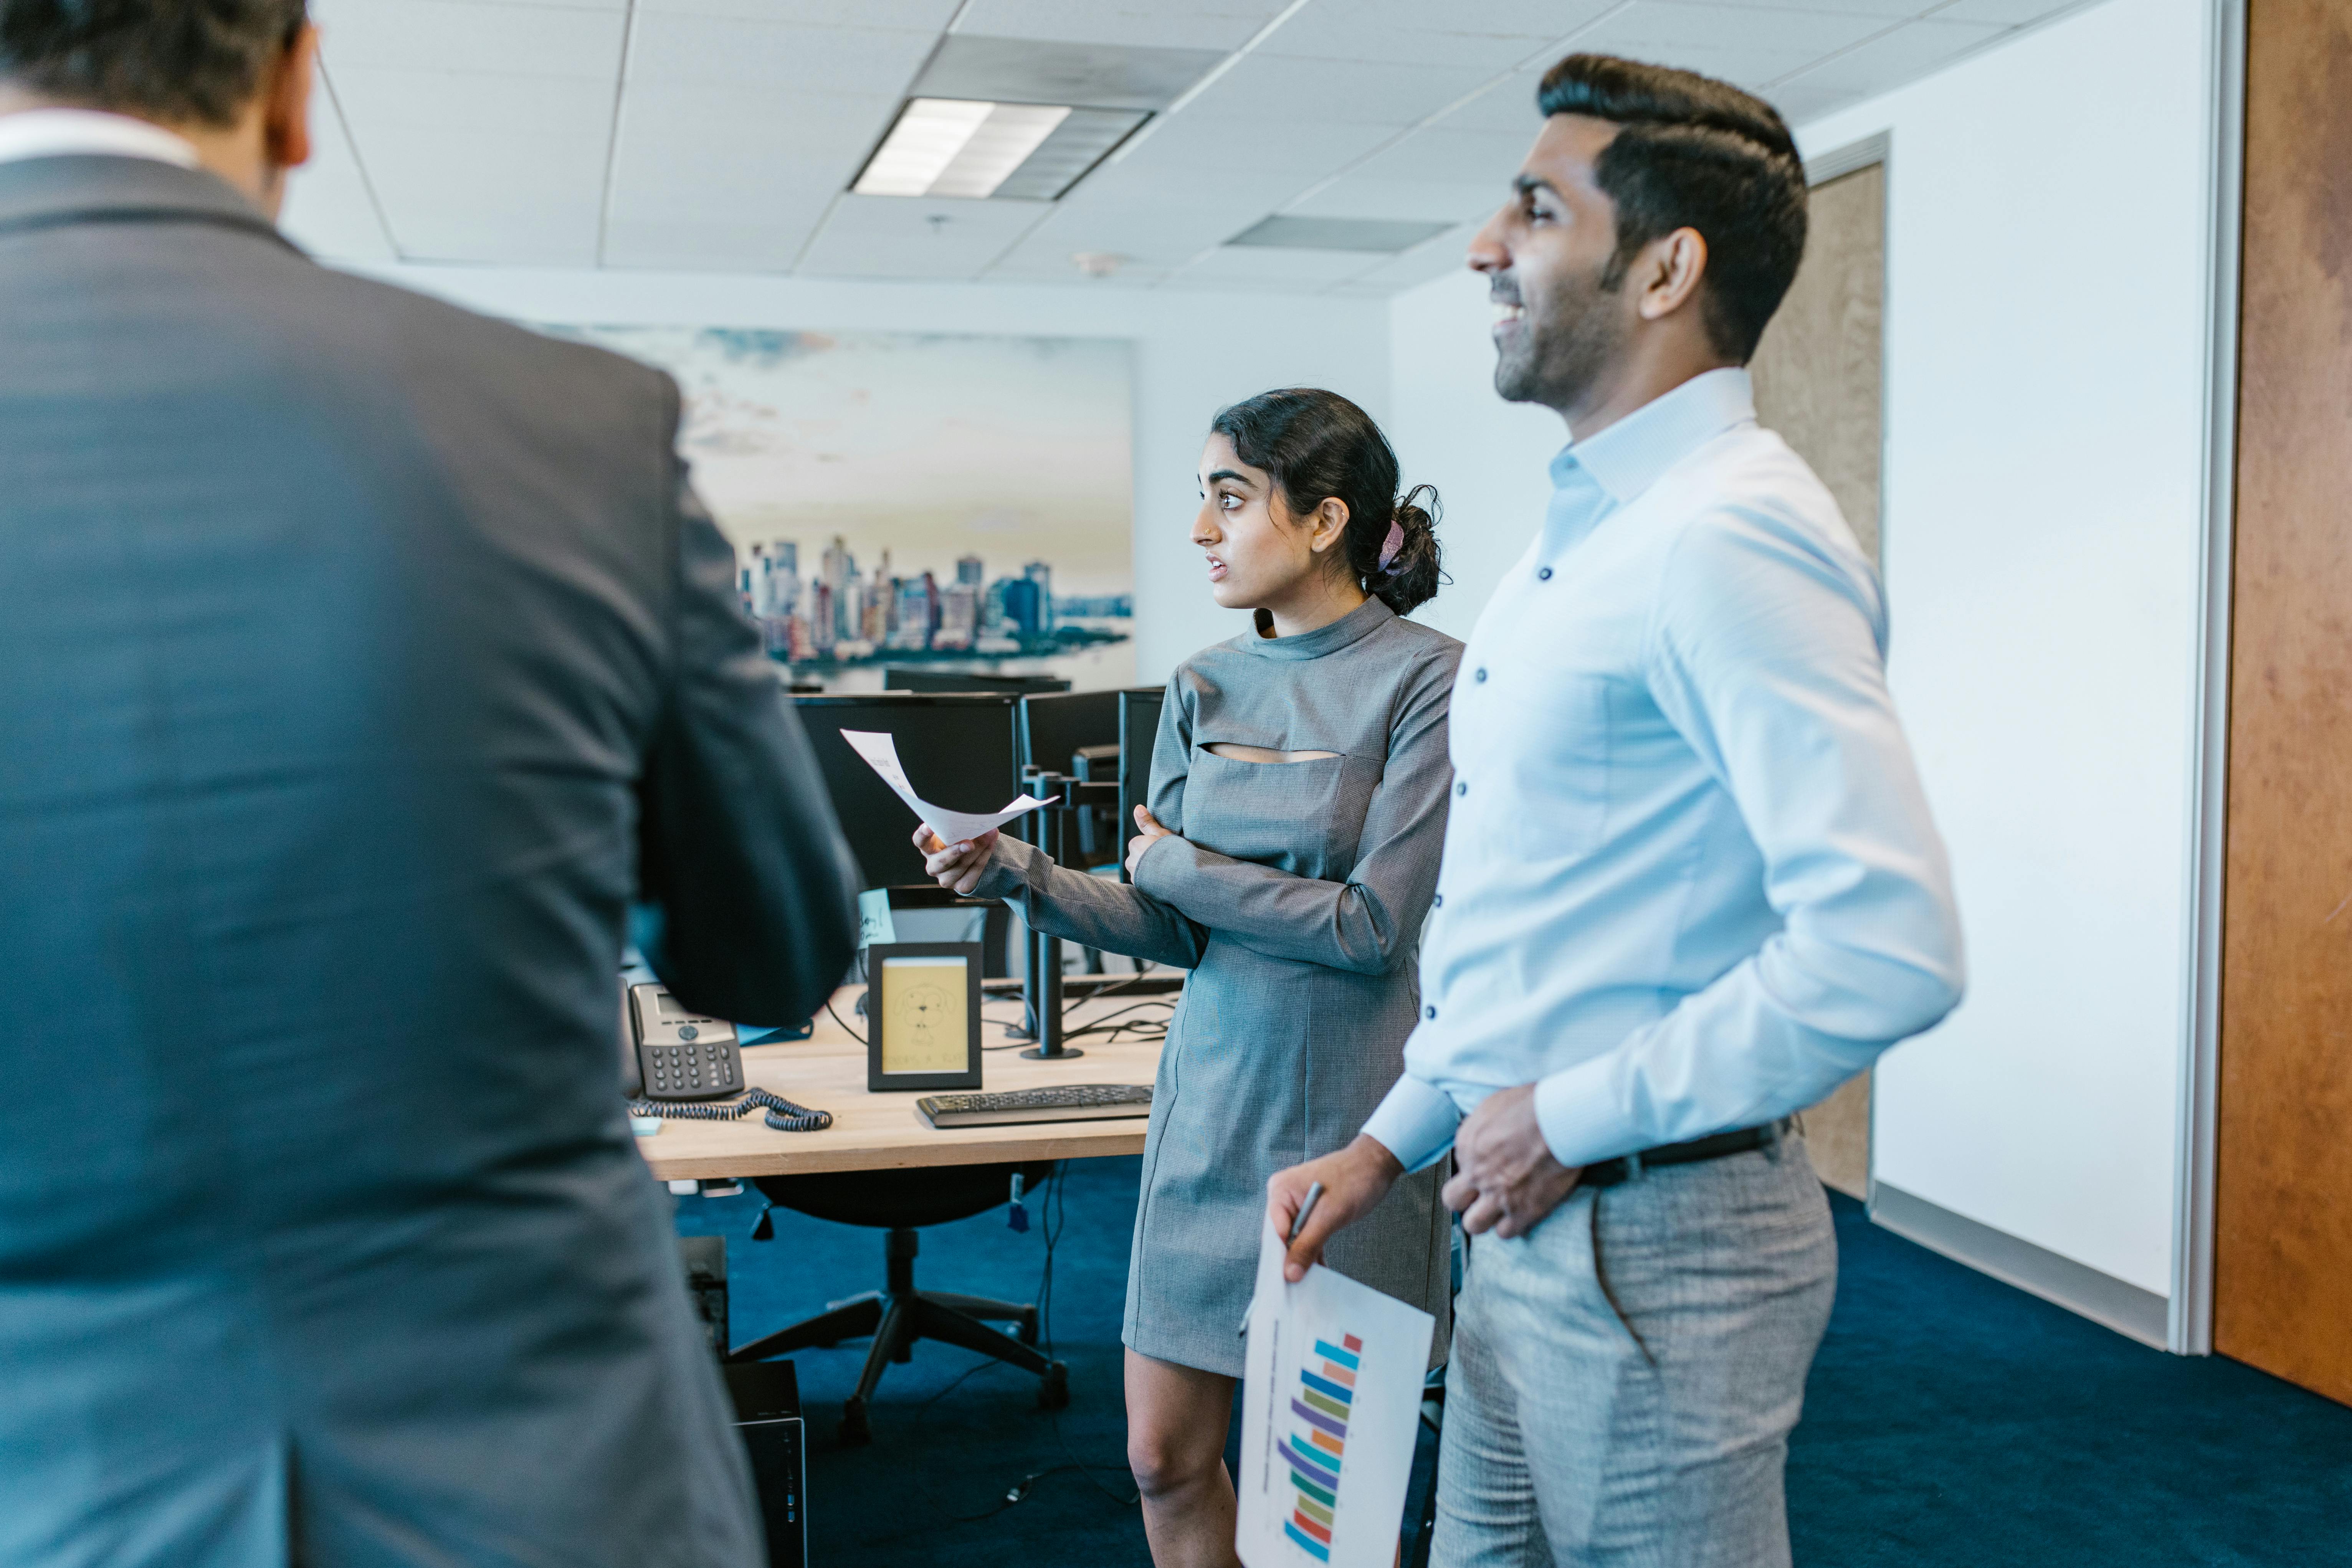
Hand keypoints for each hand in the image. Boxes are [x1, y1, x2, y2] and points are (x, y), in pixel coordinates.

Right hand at [913, 824, 997, 895]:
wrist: (974, 858)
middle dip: (955, 851)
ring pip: (961, 866)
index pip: (919, 841)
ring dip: (977, 850)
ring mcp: (946, 878)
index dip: (923, 834)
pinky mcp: (961, 886)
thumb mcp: (956, 832)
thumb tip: (973, 819)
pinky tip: (990, 844)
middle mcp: (933, 865)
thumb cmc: (961, 840)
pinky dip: (985, 855)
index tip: (929, 826)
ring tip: (989, 835)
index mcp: (928, 848)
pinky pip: (974, 871)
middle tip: (968, 843)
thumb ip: (959, 826)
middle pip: (941, 861)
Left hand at [1125, 805, 1173, 876]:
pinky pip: (1144, 882)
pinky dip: (1151, 881)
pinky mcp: (1140, 887)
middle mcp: (1130, 861)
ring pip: (1141, 870)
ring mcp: (1134, 875)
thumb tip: (1137, 807)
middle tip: (1165, 860)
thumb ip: (1147, 821)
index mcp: (1134, 845)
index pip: (1140, 843)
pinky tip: (1163, 880)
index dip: (1153, 846)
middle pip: (1139, 857)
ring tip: (1165, 871)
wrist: (1179, 875)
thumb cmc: (1171, 851)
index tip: (1164, 849)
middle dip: (1149, 859)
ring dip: (1149, 871)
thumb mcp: (1160, 833)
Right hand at [1266, 1135, 1405, 1282]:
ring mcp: (1296, 1205)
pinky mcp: (1310, 1212)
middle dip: (1290, 1261)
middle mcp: (1283, 1197)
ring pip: (1294, 1240)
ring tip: (1309, 1286)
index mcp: (1280, 1190)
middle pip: (1281, 1237)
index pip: (1273, 1232)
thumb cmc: (1353, 1180)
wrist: (1375, 1164)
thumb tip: (1290, 1274)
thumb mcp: (1330, 1216)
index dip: (1278, 1258)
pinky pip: (1306, 1236)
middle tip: (1298, 1289)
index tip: (1284, 1284)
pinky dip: (1313, 1251)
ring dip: (1303, 1259)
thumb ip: (1308, 1245)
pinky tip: (1320, 1271)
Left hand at [1443, 1085, 1581, 1238]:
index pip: (1458, 1167)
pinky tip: (1520, 1213)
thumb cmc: (1532, 1105)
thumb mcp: (1494, 1106)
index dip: (1473, 1168)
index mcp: (1466, 1146)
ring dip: (1484, 1219)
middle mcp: (1476, 1174)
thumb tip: (1483, 1137)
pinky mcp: (1524, 1210)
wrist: (1559, 1121)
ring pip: (1473, 1225)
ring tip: (1499, 1210)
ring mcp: (1498, 1195)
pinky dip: (1511, 1225)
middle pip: (1453, 1201)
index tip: (1488, 1165)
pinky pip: (1505, 1232)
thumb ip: (1482, 1128)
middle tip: (1481, 1195)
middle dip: (1465, 1200)